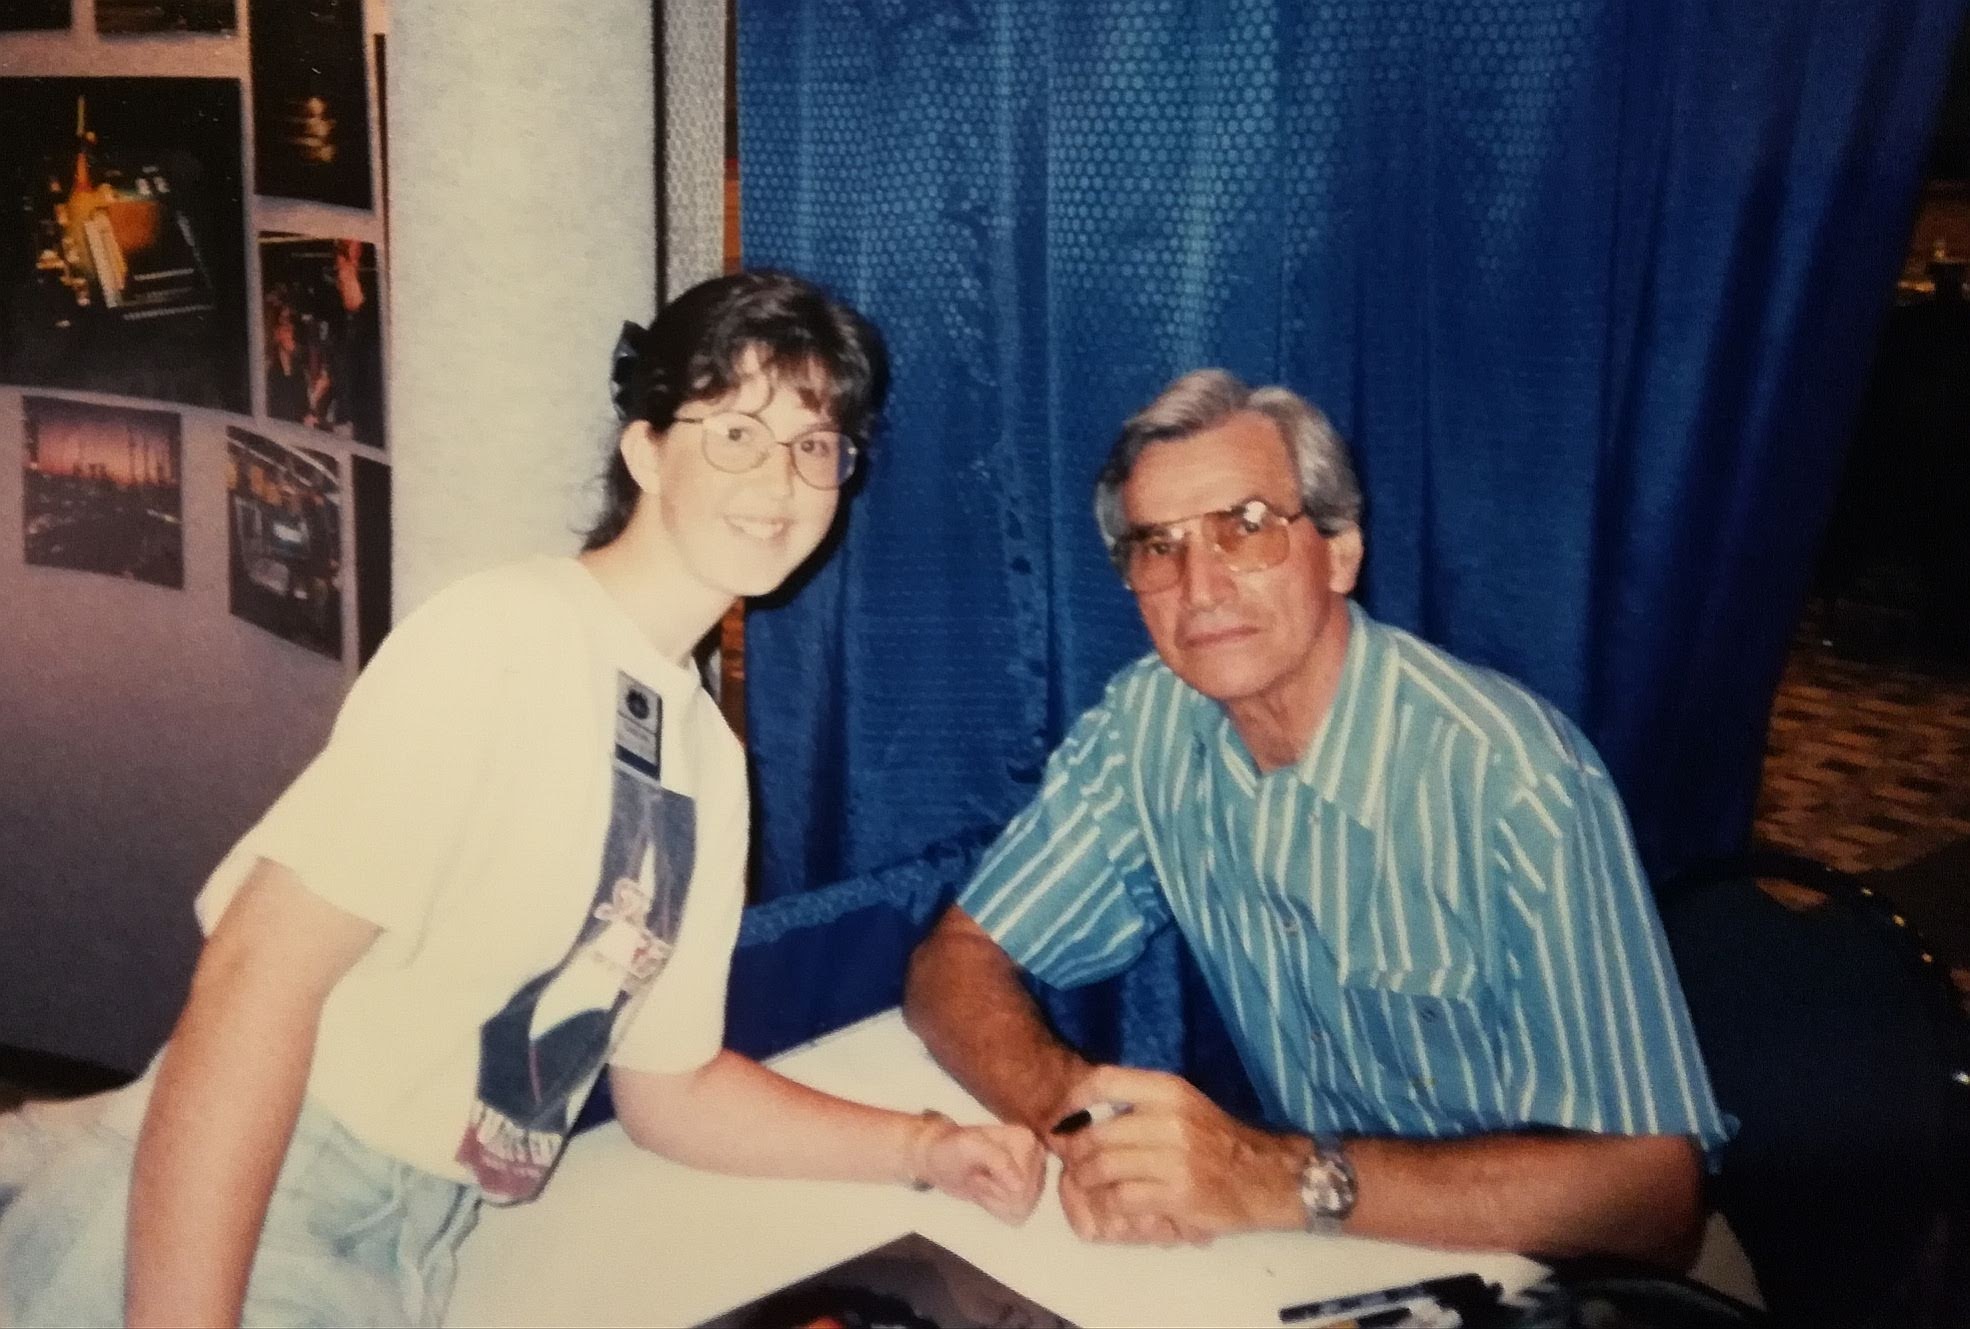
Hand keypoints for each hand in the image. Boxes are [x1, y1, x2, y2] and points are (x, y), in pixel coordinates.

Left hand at [912, 1116, 1045, 1225]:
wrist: (939, 1160)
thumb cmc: (950, 1149)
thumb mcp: (968, 1148)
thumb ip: (998, 1161)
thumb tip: (1020, 1186)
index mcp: (1027, 1141)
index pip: (1023, 1185)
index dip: (996, 1183)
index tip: (980, 1166)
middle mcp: (1036, 1158)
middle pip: (1024, 1199)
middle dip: (995, 1191)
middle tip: (979, 1173)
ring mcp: (1032, 1176)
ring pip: (1020, 1209)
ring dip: (994, 1199)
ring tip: (982, 1180)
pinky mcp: (1025, 1193)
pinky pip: (1017, 1216)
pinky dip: (995, 1206)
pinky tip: (986, 1190)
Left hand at [1051, 1064, 1305, 1241]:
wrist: (1264, 1177)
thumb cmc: (1217, 1139)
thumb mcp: (1184, 1104)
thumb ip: (1140, 1102)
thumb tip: (1082, 1110)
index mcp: (1170, 1090)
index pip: (1104, 1081)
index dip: (1073, 1100)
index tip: (1062, 1118)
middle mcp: (1170, 1119)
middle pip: (1095, 1133)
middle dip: (1074, 1152)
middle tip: (1071, 1161)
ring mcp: (1174, 1158)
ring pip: (1103, 1168)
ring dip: (1086, 1180)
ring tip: (1086, 1183)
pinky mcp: (1176, 1194)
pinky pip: (1121, 1198)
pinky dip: (1107, 1204)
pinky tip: (1111, 1204)